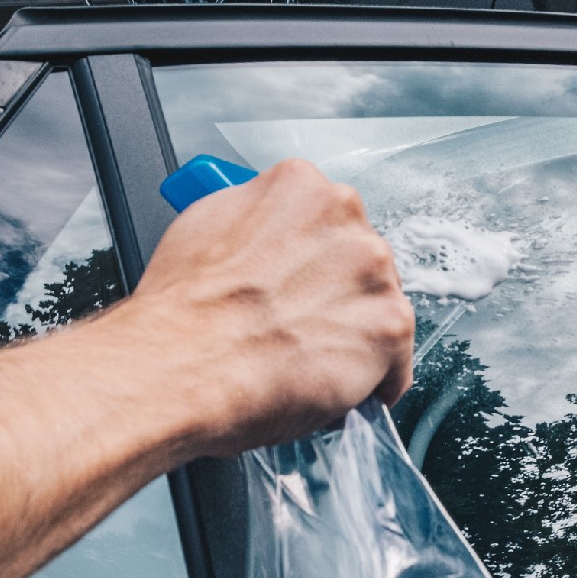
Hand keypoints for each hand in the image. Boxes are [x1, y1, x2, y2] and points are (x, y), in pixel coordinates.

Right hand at [104, 159, 414, 456]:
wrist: (179, 366)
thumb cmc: (181, 313)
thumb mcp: (203, 229)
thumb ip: (253, 224)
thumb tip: (261, 239)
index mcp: (300, 186)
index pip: (327, 222)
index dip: (312, 263)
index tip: (298, 285)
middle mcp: (345, 216)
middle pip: (361, 261)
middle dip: (337, 297)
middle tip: (299, 328)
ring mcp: (373, 270)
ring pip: (381, 308)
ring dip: (356, 338)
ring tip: (309, 363)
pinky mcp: (390, 325)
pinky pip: (397, 362)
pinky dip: (375, 383)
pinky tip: (337, 391)